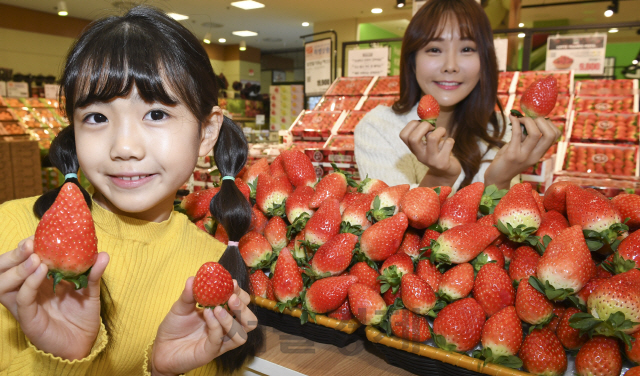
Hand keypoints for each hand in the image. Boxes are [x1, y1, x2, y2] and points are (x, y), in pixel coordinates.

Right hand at [0, 236, 109, 359]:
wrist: (82, 344)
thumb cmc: (81, 317)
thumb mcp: (89, 291)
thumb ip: (93, 274)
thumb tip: (103, 254)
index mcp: (38, 282)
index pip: (22, 261)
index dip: (25, 248)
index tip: (36, 235)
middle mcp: (27, 292)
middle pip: (6, 270)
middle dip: (15, 255)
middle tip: (30, 243)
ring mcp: (25, 305)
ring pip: (6, 284)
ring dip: (19, 268)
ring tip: (36, 257)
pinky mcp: (28, 319)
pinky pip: (22, 299)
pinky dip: (29, 284)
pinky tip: (40, 271)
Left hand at [150, 279, 257, 375]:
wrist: (160, 348)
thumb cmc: (174, 328)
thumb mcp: (181, 306)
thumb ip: (189, 294)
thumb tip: (194, 278)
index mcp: (223, 315)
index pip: (242, 304)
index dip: (240, 294)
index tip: (232, 283)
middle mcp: (225, 329)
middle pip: (249, 321)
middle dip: (244, 307)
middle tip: (232, 297)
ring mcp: (219, 342)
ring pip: (241, 335)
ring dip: (232, 319)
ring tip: (218, 308)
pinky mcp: (209, 352)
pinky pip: (219, 340)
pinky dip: (216, 325)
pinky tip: (207, 314)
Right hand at [399, 120, 460, 184]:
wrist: (445, 172)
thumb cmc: (436, 152)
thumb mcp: (427, 143)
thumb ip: (425, 131)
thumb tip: (428, 116)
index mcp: (413, 149)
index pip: (403, 135)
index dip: (412, 124)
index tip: (422, 123)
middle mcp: (419, 155)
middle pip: (414, 138)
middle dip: (424, 126)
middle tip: (432, 127)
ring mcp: (430, 160)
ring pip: (433, 138)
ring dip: (441, 130)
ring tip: (443, 133)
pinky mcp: (443, 163)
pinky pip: (448, 143)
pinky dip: (450, 140)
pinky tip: (449, 144)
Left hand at [485, 114, 560, 188]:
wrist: (497, 178)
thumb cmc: (507, 161)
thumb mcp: (520, 149)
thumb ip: (525, 137)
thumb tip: (527, 119)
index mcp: (540, 153)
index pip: (556, 135)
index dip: (549, 123)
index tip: (537, 120)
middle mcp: (535, 155)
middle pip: (550, 134)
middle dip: (541, 120)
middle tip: (529, 119)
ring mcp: (524, 156)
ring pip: (535, 133)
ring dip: (528, 120)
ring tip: (519, 119)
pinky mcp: (512, 154)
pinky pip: (517, 134)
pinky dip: (515, 122)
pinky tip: (511, 118)